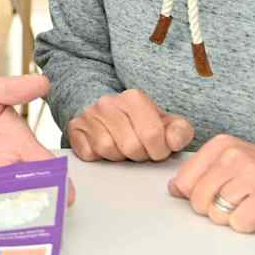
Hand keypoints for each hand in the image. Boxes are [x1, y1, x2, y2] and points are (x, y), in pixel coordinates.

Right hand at [68, 89, 193, 161]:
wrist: (108, 112)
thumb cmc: (140, 122)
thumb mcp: (166, 123)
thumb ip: (179, 131)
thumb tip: (173, 141)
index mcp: (134, 98)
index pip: (152, 134)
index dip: (158, 150)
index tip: (157, 150)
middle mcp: (108, 102)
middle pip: (130, 146)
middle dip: (138, 155)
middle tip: (138, 150)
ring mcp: (89, 115)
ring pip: (108, 149)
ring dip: (118, 156)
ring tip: (122, 148)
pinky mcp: (75, 128)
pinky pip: (88, 153)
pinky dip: (98, 156)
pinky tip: (105, 148)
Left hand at [168, 135, 254, 232]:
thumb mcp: (239, 162)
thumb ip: (205, 172)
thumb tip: (174, 188)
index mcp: (223, 145)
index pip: (183, 182)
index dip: (198, 196)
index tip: (218, 193)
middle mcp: (235, 156)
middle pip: (198, 201)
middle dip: (216, 210)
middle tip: (242, 202)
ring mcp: (253, 175)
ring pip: (218, 214)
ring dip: (237, 217)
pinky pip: (239, 224)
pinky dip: (251, 225)